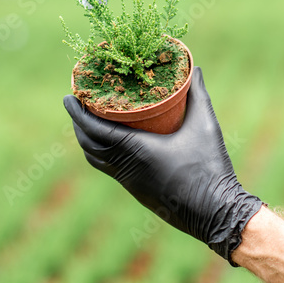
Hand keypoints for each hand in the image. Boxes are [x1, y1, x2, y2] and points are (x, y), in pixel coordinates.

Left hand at [64, 67, 262, 263]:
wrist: (215, 212)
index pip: (94, 130)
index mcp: (136, 150)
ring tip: (89, 121)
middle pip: (88, 145)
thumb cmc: (209, 168)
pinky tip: (112, 142)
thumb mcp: (205, 126)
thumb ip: (199, 96)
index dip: (78, 113)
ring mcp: (130, 183)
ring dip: (88, 140)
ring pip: (97, 160)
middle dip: (78, 124)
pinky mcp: (137, 191)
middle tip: (77, 104)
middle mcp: (126, 168)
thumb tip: (197, 69)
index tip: (68, 97)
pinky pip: (109, 169)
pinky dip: (101, 153)